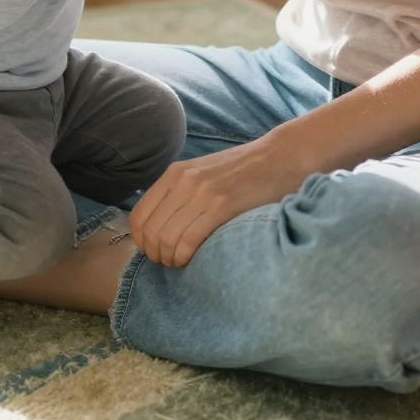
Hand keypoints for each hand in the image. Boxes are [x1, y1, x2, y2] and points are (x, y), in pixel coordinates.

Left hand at [129, 138, 300, 266]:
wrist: (280, 157)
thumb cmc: (243, 171)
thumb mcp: (202, 173)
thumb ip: (179, 192)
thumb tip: (159, 225)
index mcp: (174, 174)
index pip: (139, 216)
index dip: (141, 242)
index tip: (155, 252)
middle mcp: (183, 181)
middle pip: (150, 231)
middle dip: (155, 254)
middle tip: (168, 262)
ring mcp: (202, 193)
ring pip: (166, 238)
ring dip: (169, 258)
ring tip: (181, 262)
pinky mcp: (221, 206)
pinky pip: (188, 240)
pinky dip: (184, 256)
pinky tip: (191, 260)